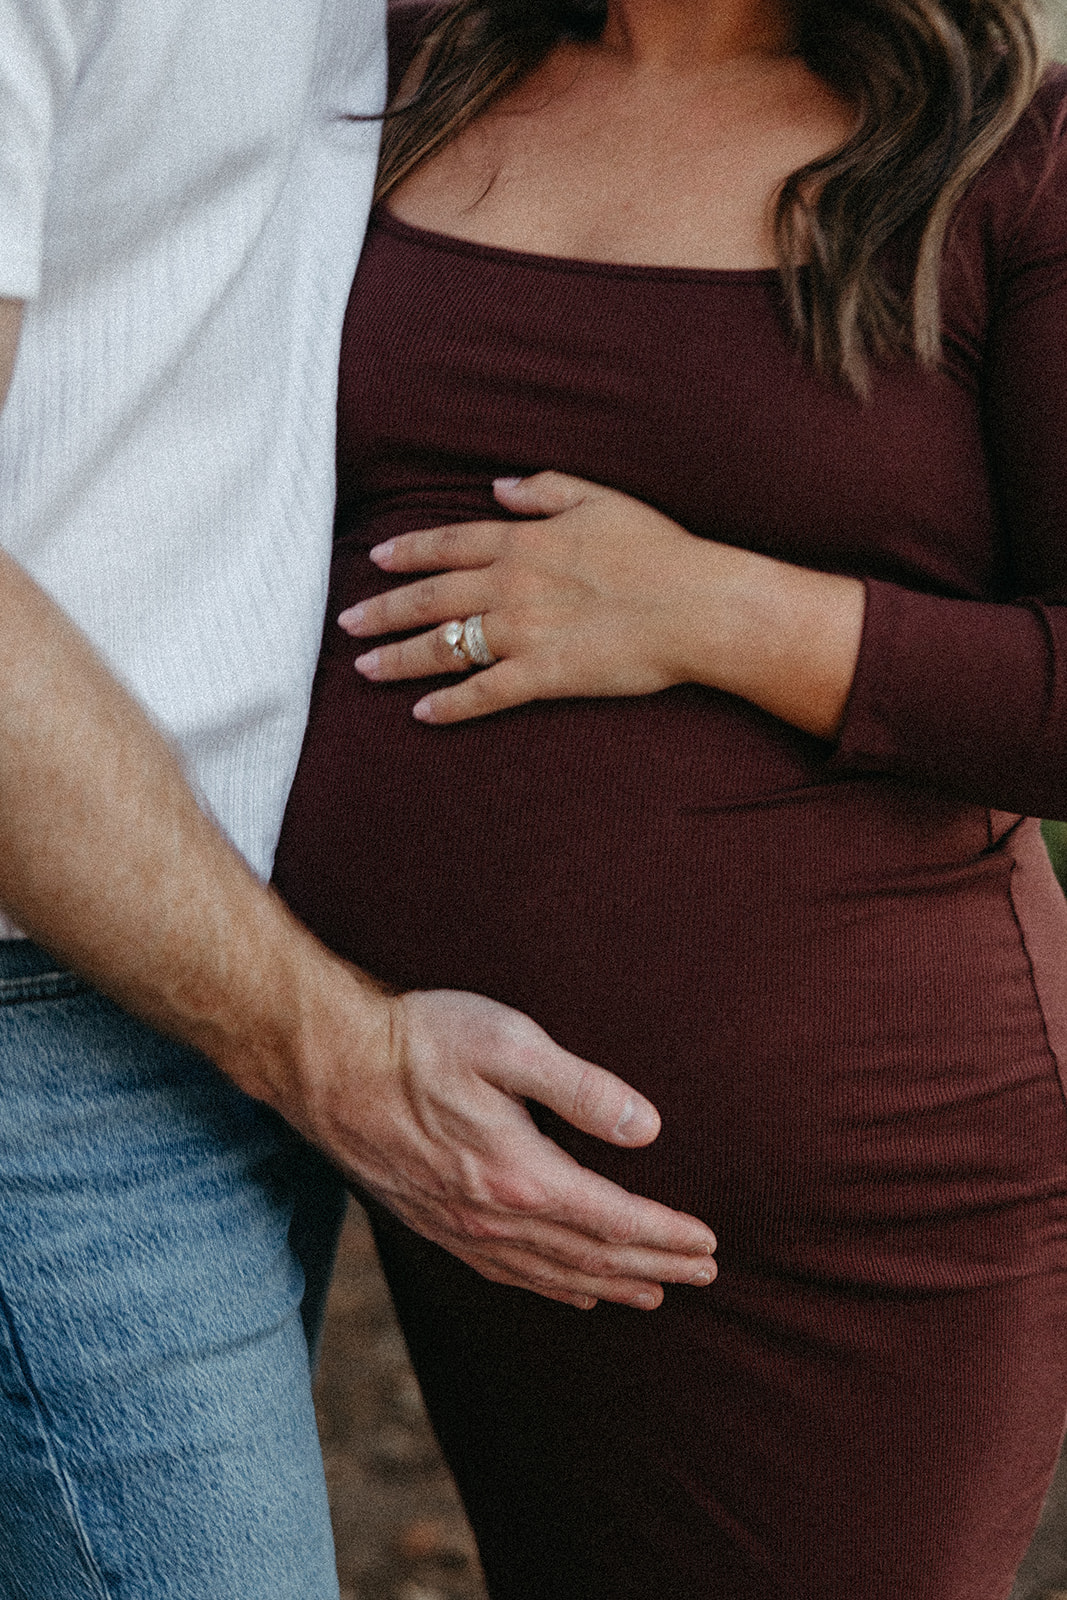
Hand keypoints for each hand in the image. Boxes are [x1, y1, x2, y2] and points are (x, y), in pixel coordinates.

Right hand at [262, 961, 716, 1310]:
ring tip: (653, 1291)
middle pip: (591, 1256)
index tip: (709, 1241)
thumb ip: (581, 1089)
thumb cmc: (419, 1040)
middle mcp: (492, 1216)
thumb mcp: (508, 1043)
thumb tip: (647, 1128)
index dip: (666, 1234)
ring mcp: (459, 1227)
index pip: (614, 1219)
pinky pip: (506, 1274)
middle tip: (704, 1271)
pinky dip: (551, 1288)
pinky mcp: (432, 1223)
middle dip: (655, 1265)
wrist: (325, 1063)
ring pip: (551, 1274)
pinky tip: (570, 1290)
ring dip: (609, 1284)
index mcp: (520, 1173)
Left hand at [341, 471, 720, 723]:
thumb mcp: (602, 499)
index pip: (448, 544)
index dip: (407, 551)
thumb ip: (545, 490)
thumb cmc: (660, 550)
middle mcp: (512, 585)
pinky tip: (422, 714)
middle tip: (346, 621)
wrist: (696, 604)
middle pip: (430, 596)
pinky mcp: (543, 675)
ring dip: (399, 658)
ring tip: (364, 668)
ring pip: (444, 646)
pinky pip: (484, 693)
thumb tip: (498, 485)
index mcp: (525, 541)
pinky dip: (450, 705)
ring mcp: (523, 632)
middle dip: (382, 609)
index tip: (376, 558)